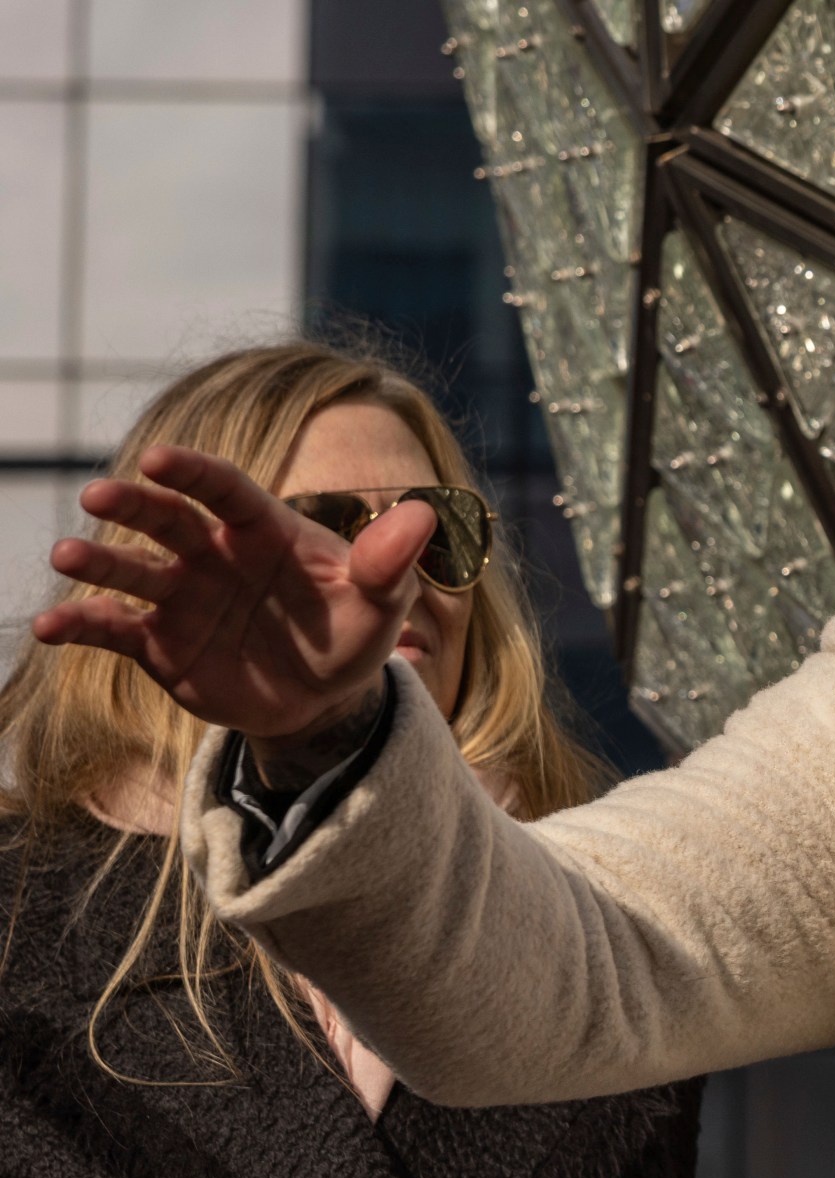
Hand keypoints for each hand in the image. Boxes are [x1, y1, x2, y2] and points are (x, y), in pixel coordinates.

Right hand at [30, 445, 438, 748]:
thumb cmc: (354, 633)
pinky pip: (114, 630)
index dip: (192, 472)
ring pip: (131, 571)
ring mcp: (180, 598)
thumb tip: (424, 513)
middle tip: (98, 496)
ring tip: (66, 554)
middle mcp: (211, 555)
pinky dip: (81, 625)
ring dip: (98, 562)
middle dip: (132, 506)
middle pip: (166, 520)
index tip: (158, 458)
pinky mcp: (159, 644)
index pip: (225, 489)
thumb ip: (391, 561)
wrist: (326, 700)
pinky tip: (48, 625)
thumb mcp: (382, 602)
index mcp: (263, 530)